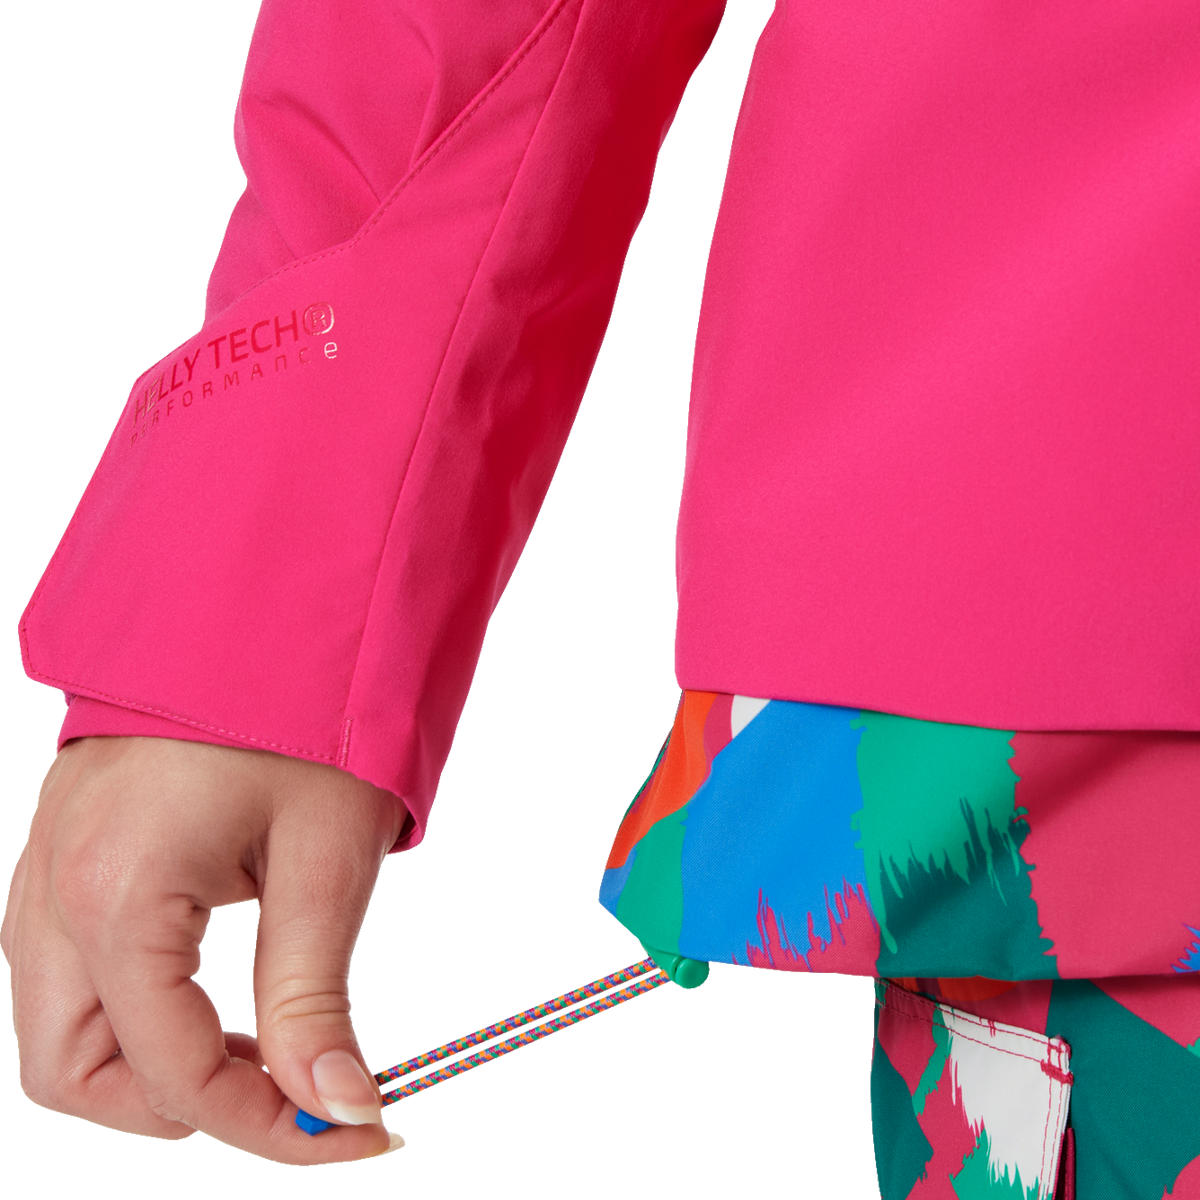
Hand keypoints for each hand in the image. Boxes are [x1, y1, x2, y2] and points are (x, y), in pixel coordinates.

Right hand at [1, 734, 407, 1161]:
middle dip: (174, 1103)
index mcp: (117, 892)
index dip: (259, 1120)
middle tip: (280, 1089)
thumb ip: (313, 994)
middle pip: (74, 1069)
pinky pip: (70, 965)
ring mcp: (47, 866)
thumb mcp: (325, 857)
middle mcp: (56, 888)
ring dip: (148, 1058)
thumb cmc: (299, 709)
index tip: (340, 1128)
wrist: (263, 608)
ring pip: (62, 1025)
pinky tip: (214, 984)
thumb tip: (333, 1105)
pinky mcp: (67, 848)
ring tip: (255, 1039)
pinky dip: (133, 1002)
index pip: (168, 1070)